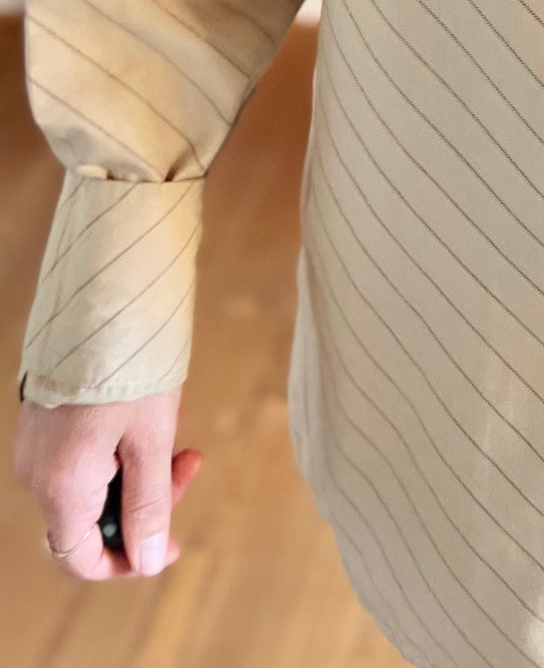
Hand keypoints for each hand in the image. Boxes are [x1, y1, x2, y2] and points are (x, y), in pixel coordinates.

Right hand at [13, 386, 203, 579]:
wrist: (101, 297)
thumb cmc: (129, 367)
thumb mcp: (152, 439)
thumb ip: (149, 505)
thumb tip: (148, 561)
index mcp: (60, 486)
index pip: (80, 557)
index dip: (127, 561)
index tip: (171, 543)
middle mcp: (37, 472)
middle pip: (91, 518)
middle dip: (146, 501)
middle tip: (190, 461)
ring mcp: (37, 442)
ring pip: (91, 483)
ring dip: (137, 470)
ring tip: (177, 429)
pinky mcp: (45, 416)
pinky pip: (81, 453)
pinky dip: (118, 448)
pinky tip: (149, 414)